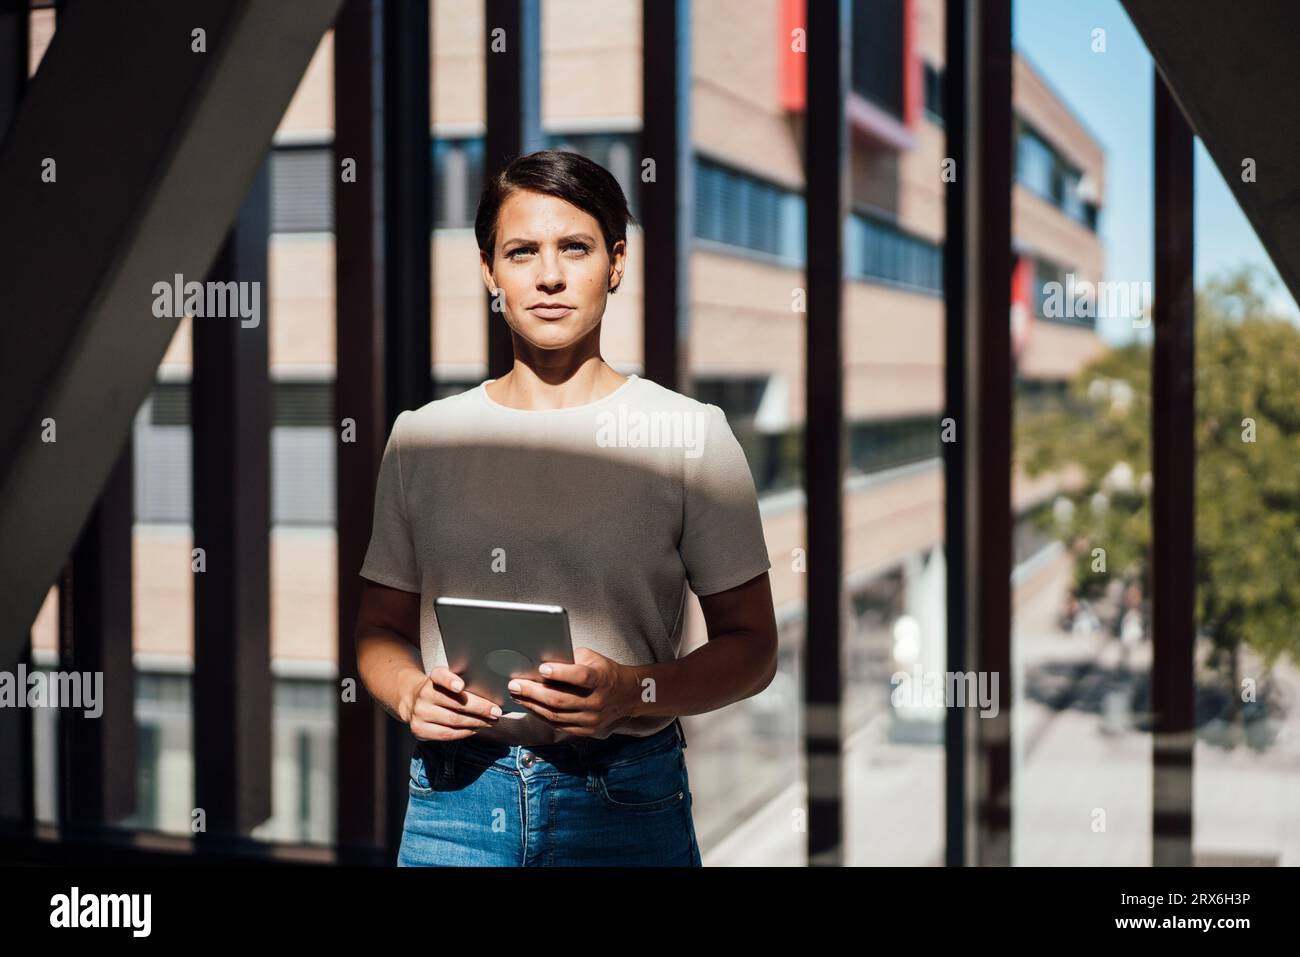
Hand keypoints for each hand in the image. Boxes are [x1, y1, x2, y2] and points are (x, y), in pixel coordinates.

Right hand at [403, 667, 501, 741]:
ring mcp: (420, 713)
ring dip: (476, 722)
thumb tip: (493, 692)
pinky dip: (465, 732)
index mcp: (432, 678)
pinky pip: (447, 734)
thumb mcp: (448, 680)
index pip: (440, 676)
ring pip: (453, 721)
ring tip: (490, 722)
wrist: (413, 701)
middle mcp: (424, 694)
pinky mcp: (419, 729)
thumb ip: (464, 681)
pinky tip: (475, 729)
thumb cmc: (441, 689)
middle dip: (480, 709)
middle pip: (456, 704)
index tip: (460, 686)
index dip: (450, 681)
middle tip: (496, 712)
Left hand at [504, 647, 638, 736]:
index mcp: (601, 679)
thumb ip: (570, 659)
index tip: (542, 668)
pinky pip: (558, 725)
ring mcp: (591, 719)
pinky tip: (530, 706)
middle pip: (560, 699)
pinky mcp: (586, 730)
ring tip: (517, 695)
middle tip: (515, 684)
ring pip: (555, 715)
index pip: (581, 676)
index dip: (561, 673)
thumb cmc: (604, 672)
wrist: (626, 695)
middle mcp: (597, 702)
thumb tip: (540, 658)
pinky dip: (541, 716)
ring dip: (532, 705)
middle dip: (533, 692)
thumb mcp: (592, 658)